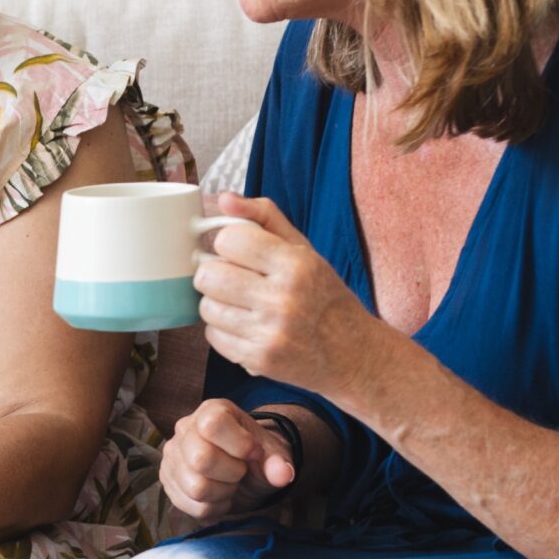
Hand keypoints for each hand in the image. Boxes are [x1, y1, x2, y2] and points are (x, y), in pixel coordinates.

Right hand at [160, 400, 298, 522]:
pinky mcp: (168, 481)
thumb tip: (283, 474)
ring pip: (196, 488)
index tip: (254, 453)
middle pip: (201, 459)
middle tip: (240, 471)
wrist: (243, 471)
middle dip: (232, 473)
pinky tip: (218, 494)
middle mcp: (184, 429)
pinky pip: (192, 506)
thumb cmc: (255, 456)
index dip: (239, 445)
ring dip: (223, 492)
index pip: (212, 425)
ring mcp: (172, 456)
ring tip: (228, 483)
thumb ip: (278, 462)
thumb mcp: (272, 454)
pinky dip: (213, 507)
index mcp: (211, 411)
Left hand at [193, 193, 379, 396]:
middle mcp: (283, 299)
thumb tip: (224, 198)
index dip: (229, 244)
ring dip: (217, 303)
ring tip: (241, 304)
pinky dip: (223, 330)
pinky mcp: (259, 360)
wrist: (352, 352)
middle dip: (215, 273)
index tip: (240, 252)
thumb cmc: (323, 295)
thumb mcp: (304, 250)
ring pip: (206, 307)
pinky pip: (212, 336)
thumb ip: (264, 217)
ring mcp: (270, 333)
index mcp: (296, 264)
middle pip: (208, 275)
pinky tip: (245, 326)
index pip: (229, 240)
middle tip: (234, 278)